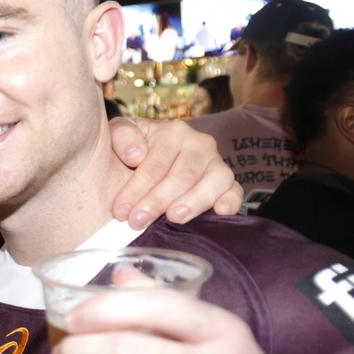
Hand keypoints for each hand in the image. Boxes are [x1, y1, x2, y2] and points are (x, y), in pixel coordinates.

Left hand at [109, 117, 241, 227]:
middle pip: (181, 176)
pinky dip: (230, 201)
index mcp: (172, 132)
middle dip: (157, 201)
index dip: (136, 188)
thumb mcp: (119, 134)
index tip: (120, 210)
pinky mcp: (228, 181)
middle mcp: (199, 144)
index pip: (155, 164)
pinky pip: (235, 190)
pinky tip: (219, 212)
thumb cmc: (133, 149)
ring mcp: (216, 162)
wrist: (149, 156)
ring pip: (212, 182)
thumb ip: (122, 137)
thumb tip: (136, 155)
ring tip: (173, 218)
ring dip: (192, 202)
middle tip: (137, 221)